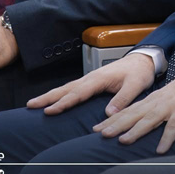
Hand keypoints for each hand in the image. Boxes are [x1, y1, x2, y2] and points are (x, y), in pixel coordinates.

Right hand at [27, 52, 154, 115]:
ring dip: (50, 95)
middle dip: (48, 97)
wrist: (143, 59)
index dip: (63, 103)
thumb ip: (123, 99)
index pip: (78, 93)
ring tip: (33, 103)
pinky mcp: (92, 81)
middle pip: (66, 89)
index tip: (49, 111)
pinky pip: (72, 88)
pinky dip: (60, 94)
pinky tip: (53, 100)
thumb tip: (109, 114)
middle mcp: (91, 78)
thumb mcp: (136, 85)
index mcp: (99, 79)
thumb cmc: (139, 72)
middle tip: (30, 105)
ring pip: (66, 88)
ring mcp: (90, 78)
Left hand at [92, 71, 174, 152]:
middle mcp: (156, 103)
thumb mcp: (162, 99)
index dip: (111, 120)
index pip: (127, 110)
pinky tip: (160, 149)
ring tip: (123, 141)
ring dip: (136, 130)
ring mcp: (169, 107)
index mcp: (150, 101)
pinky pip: (174, 126)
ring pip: (150, 119)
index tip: (96, 129)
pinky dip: (166, 138)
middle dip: (117, 124)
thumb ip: (149, 109)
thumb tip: (135, 122)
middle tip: (101, 134)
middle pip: (134, 115)